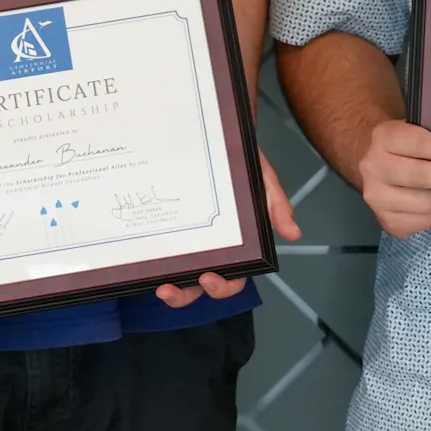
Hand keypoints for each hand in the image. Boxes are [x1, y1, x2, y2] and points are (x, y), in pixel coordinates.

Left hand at [154, 150, 303, 307]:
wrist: (214, 135)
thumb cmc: (239, 161)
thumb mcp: (261, 178)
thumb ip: (275, 204)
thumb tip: (293, 232)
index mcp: (235, 245)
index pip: (232, 277)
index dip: (222, 286)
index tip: (209, 279)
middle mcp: (209, 248)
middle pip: (198, 286)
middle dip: (185, 295)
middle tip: (172, 288)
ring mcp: (185, 239)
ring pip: (175, 274)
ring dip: (166, 287)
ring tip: (157, 284)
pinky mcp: (165, 226)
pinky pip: (156, 249)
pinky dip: (147, 259)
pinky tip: (137, 258)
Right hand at [356, 119, 430, 238]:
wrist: (373, 164)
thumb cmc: (404, 147)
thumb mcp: (414, 130)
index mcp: (384, 138)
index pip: (415, 143)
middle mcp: (373, 167)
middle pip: (419, 176)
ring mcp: (377, 196)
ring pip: (424, 204)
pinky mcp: (386, 220)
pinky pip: (422, 222)